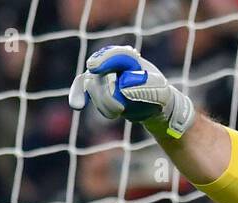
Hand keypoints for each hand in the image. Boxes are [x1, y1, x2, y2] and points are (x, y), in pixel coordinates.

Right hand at [68, 45, 193, 138]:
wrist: (153, 105)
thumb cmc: (158, 94)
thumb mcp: (160, 92)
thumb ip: (146, 88)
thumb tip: (123, 87)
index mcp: (130, 58)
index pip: (116, 55)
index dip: (104, 60)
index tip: (93, 67)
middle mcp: (112, 63)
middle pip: (100, 75)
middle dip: (106, 95)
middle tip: (119, 110)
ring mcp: (102, 74)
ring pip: (92, 87)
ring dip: (103, 104)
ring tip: (119, 112)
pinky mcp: (96, 87)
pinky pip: (81, 87)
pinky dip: (78, 95)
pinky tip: (77, 105)